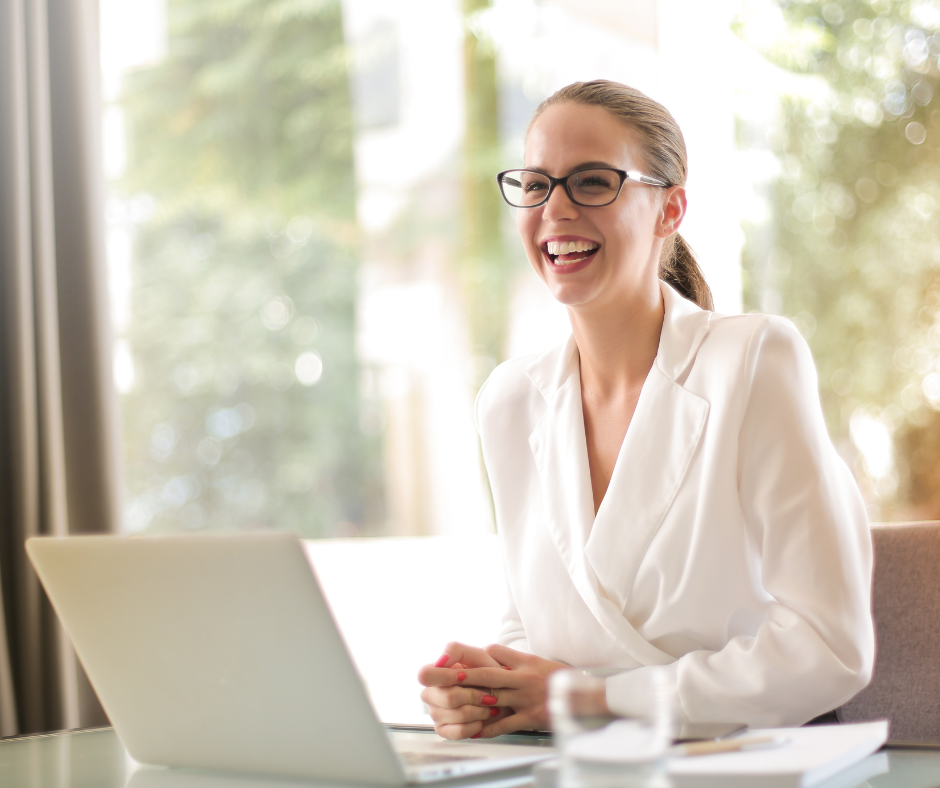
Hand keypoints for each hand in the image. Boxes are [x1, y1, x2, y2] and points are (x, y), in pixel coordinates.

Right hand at [418, 642, 505, 739]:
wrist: (503, 694)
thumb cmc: (489, 671)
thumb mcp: (477, 655)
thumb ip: (456, 651)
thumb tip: (439, 661)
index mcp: (434, 672)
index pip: (424, 675)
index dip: (445, 677)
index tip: (464, 676)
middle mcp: (431, 693)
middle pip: (446, 698)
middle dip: (472, 696)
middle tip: (488, 695)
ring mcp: (436, 713)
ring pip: (455, 715)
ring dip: (478, 711)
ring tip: (489, 706)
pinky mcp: (444, 729)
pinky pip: (458, 732)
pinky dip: (475, 726)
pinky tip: (481, 719)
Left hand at [418, 642, 568, 738]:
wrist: (586, 697)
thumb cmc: (560, 680)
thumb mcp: (539, 663)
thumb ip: (517, 661)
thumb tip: (494, 656)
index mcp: (525, 662)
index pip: (496, 652)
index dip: (477, 654)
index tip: (457, 657)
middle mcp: (523, 677)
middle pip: (487, 674)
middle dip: (463, 675)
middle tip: (442, 675)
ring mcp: (526, 698)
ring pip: (492, 697)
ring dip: (469, 701)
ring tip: (449, 702)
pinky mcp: (530, 717)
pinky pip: (504, 723)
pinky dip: (487, 728)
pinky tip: (473, 730)